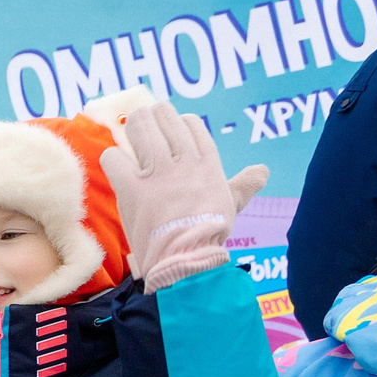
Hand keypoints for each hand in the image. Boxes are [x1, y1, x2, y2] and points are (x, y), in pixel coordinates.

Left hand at [100, 100, 268, 259]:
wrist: (186, 259)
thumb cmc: (209, 234)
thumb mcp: (232, 205)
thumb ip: (244, 185)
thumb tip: (263, 171)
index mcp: (207, 163)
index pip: (190, 123)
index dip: (176, 123)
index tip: (170, 133)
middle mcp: (183, 161)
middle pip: (164, 117)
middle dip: (150, 117)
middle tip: (143, 125)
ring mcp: (157, 172)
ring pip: (140, 126)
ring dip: (132, 127)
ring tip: (129, 135)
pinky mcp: (132, 187)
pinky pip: (114, 157)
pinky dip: (113, 159)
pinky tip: (118, 168)